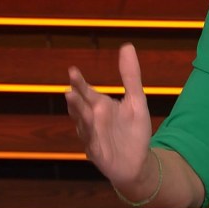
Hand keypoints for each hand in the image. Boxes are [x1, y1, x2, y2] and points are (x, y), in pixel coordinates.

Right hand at [66, 43, 152, 188]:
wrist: (139, 161)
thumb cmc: (134, 130)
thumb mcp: (136, 100)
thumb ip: (130, 76)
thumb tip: (127, 46)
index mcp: (100, 105)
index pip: (86, 91)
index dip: (79, 82)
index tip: (72, 70)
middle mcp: (92, 119)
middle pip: (81, 107)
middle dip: (75, 98)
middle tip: (69, 88)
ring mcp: (92, 136)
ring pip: (82, 124)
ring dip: (78, 115)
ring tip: (72, 101)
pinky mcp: (97, 153)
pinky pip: (91, 143)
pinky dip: (89, 137)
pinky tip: (86, 129)